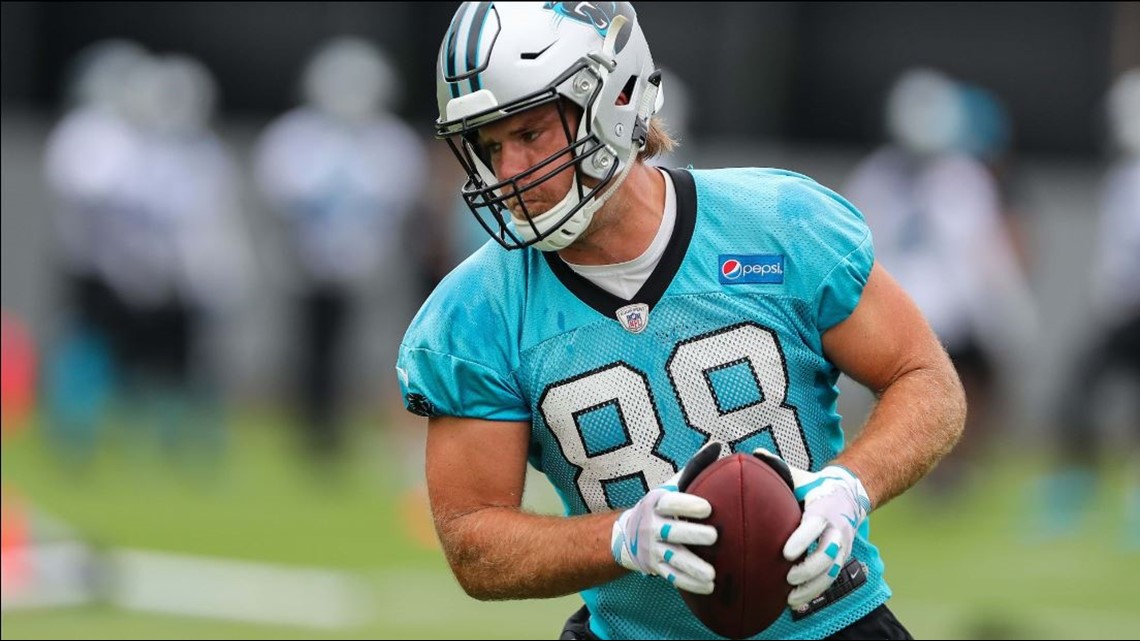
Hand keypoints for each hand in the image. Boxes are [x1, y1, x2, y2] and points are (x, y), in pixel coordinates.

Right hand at [611, 441, 721, 593]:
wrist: (628, 534)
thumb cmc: (661, 506)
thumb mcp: (670, 486)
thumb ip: (694, 468)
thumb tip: (718, 446)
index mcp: (656, 503)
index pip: (670, 502)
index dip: (687, 505)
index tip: (708, 508)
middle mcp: (651, 526)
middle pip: (671, 532)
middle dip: (692, 535)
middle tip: (714, 537)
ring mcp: (652, 549)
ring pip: (672, 559)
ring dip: (692, 567)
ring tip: (712, 574)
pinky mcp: (655, 567)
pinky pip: (672, 577)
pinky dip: (689, 583)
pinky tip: (708, 587)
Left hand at [752, 448, 870, 607]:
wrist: (849, 495)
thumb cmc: (814, 486)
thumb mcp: (800, 475)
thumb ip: (777, 467)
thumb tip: (753, 454)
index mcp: (825, 509)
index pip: (816, 526)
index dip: (803, 540)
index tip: (786, 553)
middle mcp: (837, 530)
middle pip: (828, 555)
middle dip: (809, 570)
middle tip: (787, 578)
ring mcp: (841, 547)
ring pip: (831, 572)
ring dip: (812, 587)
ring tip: (789, 598)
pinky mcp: (840, 559)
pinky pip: (830, 580)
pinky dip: (814, 593)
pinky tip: (794, 602)